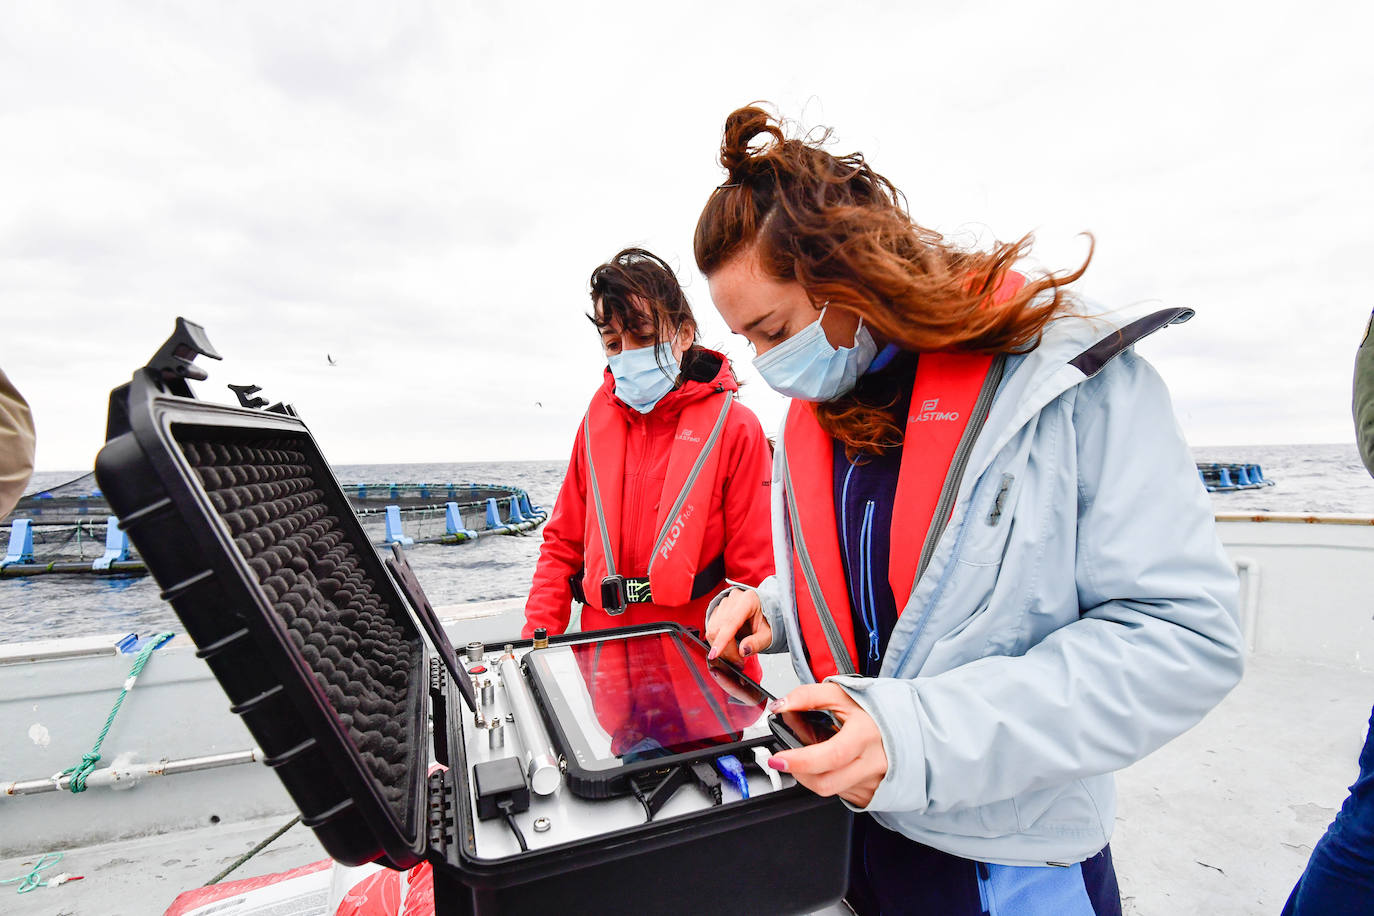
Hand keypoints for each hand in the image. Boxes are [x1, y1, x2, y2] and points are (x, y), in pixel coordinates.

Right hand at [705, 587, 771, 665]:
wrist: (765, 613)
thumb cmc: (767, 621)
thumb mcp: (768, 634)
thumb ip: (757, 643)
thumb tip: (743, 650)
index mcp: (748, 600)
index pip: (731, 621)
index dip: (722, 640)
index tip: (715, 654)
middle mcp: (734, 599)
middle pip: (719, 627)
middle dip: (725, 649)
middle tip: (737, 661)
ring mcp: (724, 603)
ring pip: (712, 629)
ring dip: (720, 647)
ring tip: (735, 655)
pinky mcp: (717, 610)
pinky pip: (711, 629)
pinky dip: (717, 642)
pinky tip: (728, 646)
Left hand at [765, 683, 887, 806]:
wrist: (905, 728)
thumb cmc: (874, 711)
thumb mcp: (842, 694)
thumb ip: (808, 696)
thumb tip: (781, 705)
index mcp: (865, 735)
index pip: (831, 756)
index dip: (800, 761)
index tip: (779, 758)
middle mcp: (873, 762)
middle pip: (826, 783)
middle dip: (798, 773)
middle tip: (786, 760)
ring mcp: (873, 782)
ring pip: (831, 790)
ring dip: (812, 777)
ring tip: (812, 757)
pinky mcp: (871, 794)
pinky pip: (841, 794)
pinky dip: (829, 780)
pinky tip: (833, 766)